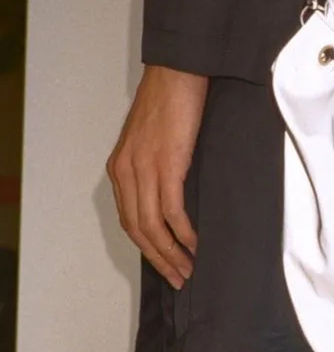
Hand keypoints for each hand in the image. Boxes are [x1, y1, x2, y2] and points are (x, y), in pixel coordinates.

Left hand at [107, 65, 208, 289]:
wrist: (177, 73)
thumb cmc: (170, 102)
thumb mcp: (153, 140)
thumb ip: (155, 168)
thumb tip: (173, 195)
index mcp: (120, 168)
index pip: (130, 220)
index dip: (148, 248)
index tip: (165, 264)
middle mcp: (126, 173)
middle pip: (138, 230)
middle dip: (159, 259)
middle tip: (179, 278)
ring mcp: (144, 170)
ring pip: (152, 226)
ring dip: (172, 253)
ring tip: (189, 269)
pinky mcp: (166, 165)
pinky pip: (171, 210)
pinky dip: (183, 232)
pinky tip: (195, 244)